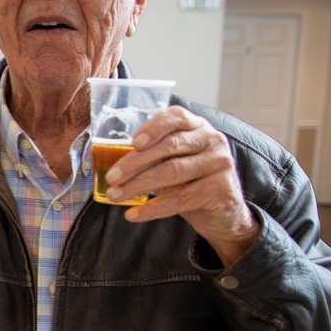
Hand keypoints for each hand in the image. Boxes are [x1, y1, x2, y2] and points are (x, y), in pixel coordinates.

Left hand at [103, 105, 259, 264]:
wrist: (222, 214)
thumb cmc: (189, 182)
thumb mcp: (171, 162)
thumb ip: (151, 155)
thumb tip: (108, 162)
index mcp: (197, 127)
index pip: (176, 116)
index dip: (154, 127)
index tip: (133, 143)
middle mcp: (212, 140)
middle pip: (169, 146)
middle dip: (135, 162)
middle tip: (111, 177)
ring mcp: (219, 164)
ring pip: (172, 172)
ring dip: (138, 185)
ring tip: (115, 195)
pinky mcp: (220, 190)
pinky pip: (180, 199)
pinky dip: (152, 208)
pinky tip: (133, 214)